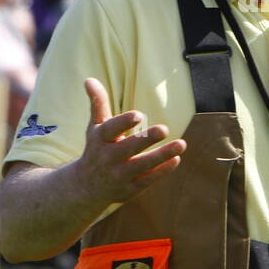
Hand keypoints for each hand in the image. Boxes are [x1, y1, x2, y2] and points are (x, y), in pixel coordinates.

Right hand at [72, 78, 186, 207]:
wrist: (87, 187)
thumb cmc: (97, 148)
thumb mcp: (95, 127)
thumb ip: (97, 103)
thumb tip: (89, 79)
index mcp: (100, 139)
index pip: (111, 129)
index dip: (123, 122)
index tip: (139, 114)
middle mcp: (108, 158)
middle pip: (128, 148)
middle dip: (146, 139)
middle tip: (164, 129)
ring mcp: (119, 175)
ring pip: (143, 165)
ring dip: (162, 155)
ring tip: (182, 144)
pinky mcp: (129, 189)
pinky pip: (148, 180)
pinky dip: (162, 171)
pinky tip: (176, 159)